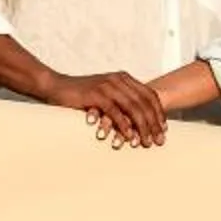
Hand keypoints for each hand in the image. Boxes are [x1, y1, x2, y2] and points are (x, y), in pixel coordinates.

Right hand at [45, 68, 166, 149]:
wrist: (57, 87)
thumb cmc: (82, 94)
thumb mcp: (106, 94)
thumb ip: (122, 101)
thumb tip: (138, 118)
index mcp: (124, 78)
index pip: (149, 95)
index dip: (159, 113)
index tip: (164, 129)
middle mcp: (118, 79)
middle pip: (144, 103)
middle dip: (154, 123)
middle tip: (159, 140)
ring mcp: (108, 86)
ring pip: (133, 108)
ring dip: (142, 127)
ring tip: (146, 142)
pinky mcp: (96, 94)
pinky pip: (115, 112)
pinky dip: (123, 125)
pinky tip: (128, 137)